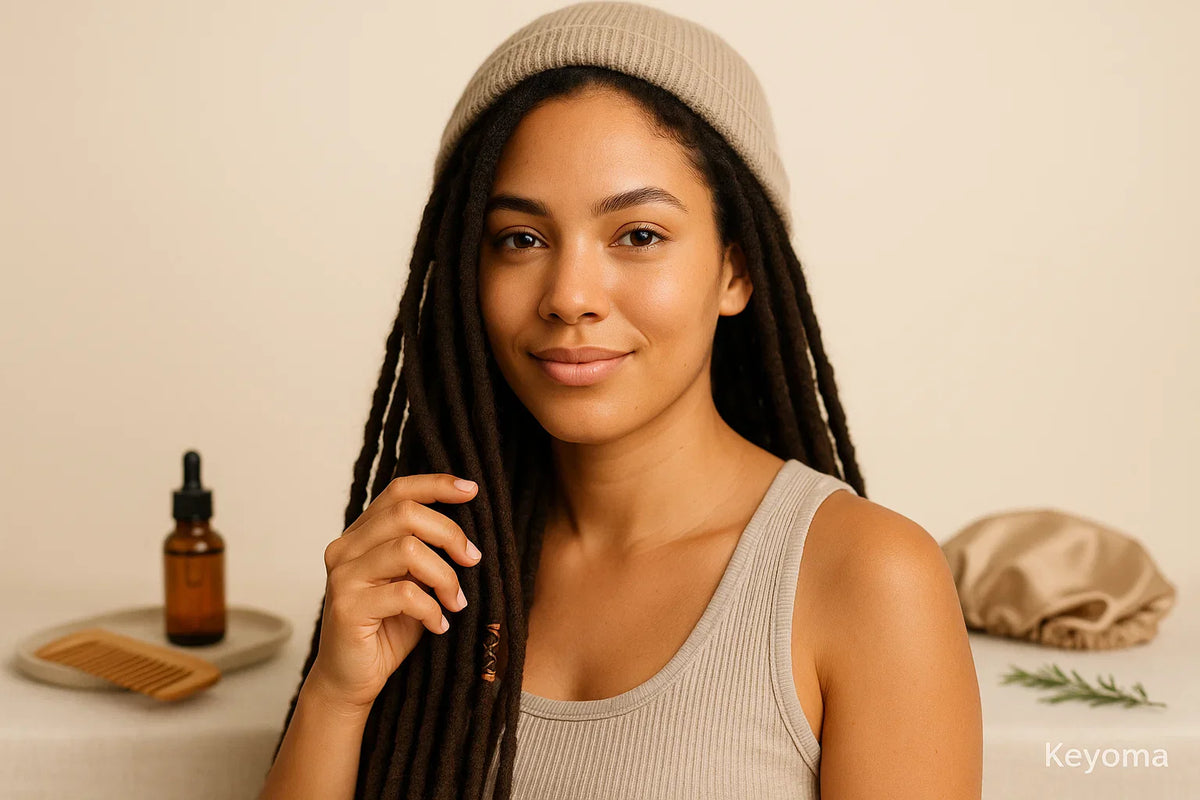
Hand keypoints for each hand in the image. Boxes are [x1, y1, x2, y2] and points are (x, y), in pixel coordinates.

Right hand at [305, 472, 481, 711]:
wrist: (353, 679)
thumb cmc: (388, 629)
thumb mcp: (415, 582)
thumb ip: (428, 553)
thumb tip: (470, 532)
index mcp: (362, 535)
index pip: (399, 491)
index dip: (436, 485)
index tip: (471, 491)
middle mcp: (346, 548)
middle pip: (406, 513)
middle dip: (449, 533)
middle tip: (473, 560)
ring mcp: (343, 576)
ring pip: (407, 550)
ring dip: (445, 576)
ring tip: (456, 602)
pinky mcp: (346, 607)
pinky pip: (404, 594)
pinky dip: (432, 609)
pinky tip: (439, 625)